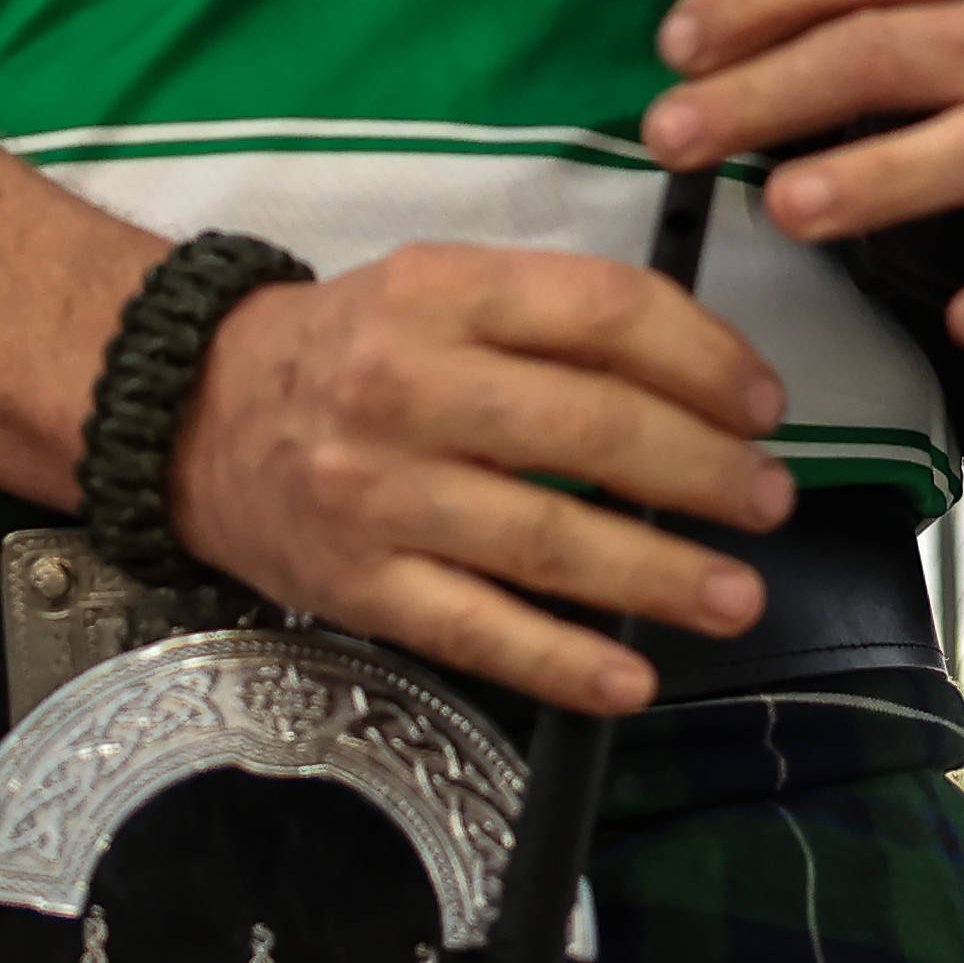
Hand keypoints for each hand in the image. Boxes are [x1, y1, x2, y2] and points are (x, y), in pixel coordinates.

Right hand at [165, 241, 799, 717]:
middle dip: (704, 472)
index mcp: (438, 292)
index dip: (705, 359)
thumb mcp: (438, 286)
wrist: (195, 416)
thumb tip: (704, 384)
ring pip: (548, 542)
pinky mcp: (359, 586)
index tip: (760, 405)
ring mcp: (379, 494)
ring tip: (735, 594)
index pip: (603, 313)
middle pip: (592, 428)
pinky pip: (479, 634)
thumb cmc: (349, 351)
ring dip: (661, 575)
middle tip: (768, 499)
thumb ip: (553, 316)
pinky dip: (564, 664)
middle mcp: (406, 387)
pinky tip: (630, 676)